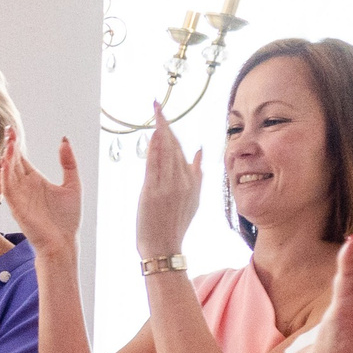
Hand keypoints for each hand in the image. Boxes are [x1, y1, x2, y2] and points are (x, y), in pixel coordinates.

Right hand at [0, 129, 82, 262]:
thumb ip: (68, 162)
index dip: (16, 144)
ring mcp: (19, 196)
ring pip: (7, 172)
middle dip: (9, 146)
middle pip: (12, 162)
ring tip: (9, 142)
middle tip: (8, 130)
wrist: (63, 243)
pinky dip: (5, 174)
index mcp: (35, 180)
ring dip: (7, 157)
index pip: (21, 158)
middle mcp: (24, 186)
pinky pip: (7, 187)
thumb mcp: (73, 184)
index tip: (12, 130)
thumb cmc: (67, 220)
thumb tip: (64, 140)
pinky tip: (7, 162)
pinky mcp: (16, 206)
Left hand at [134, 105, 203, 262]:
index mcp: (191, 181)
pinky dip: (155, 149)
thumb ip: (196, 173)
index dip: (172, 131)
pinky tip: (152, 134)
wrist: (164, 247)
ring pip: (165, 153)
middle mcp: (182, 181)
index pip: (181, 150)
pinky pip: (156, 166)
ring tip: (154, 112)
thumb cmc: (174, 225)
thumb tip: (199, 150)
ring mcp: (168, 187)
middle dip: (165, 124)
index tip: (163, 115)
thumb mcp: (192, 199)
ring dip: (160, 131)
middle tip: (156, 105)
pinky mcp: (154, 193)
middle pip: (174, 147)